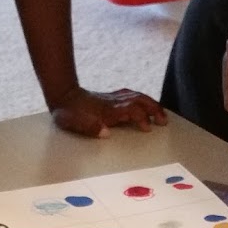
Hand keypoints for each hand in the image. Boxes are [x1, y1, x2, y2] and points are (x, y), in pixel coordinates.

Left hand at [50, 85, 167, 138]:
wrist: (63, 95)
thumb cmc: (68, 112)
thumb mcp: (72, 122)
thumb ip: (88, 127)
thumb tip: (105, 132)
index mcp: (107, 110)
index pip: (130, 110)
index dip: (141, 117)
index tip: (148, 128)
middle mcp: (113, 102)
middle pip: (139, 100)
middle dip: (154, 109)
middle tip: (164, 121)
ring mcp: (114, 98)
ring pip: (138, 96)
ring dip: (152, 104)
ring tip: (162, 115)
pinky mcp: (113, 97)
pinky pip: (132, 95)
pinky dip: (143, 99)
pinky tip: (147, 104)